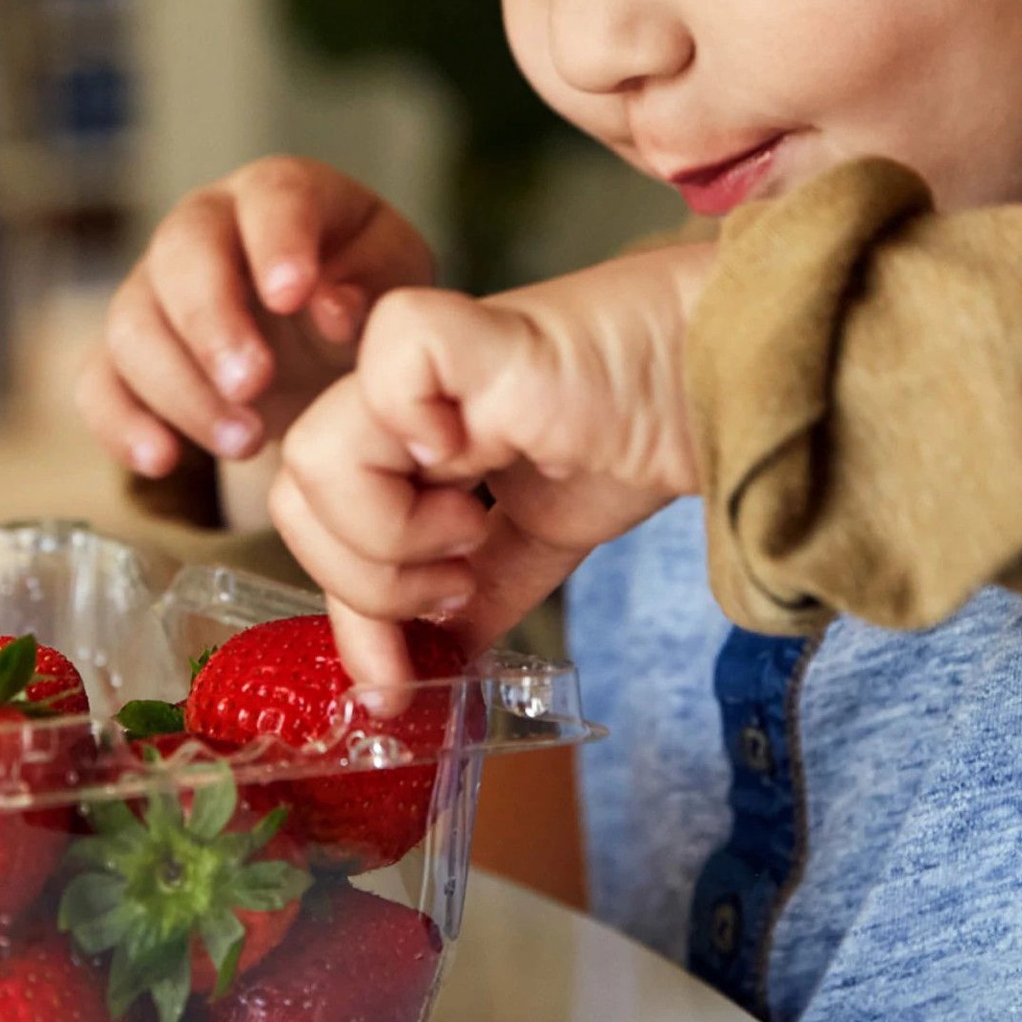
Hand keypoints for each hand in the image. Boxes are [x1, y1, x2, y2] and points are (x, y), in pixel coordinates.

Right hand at [76, 158, 435, 476]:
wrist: (325, 345)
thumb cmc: (363, 295)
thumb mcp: (394, 279)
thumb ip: (372, 283)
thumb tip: (331, 308)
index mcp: (281, 195)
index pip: (270, 196)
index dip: (276, 242)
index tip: (292, 296)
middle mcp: (205, 227)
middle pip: (180, 254)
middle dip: (212, 324)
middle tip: (253, 385)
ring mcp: (155, 287)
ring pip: (133, 323)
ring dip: (183, 389)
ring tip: (246, 442)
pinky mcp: (126, 352)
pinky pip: (98, 381)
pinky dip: (121, 422)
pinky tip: (162, 458)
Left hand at [267, 243, 715, 687]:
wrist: (727, 383)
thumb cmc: (644, 432)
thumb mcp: (543, 539)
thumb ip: (482, 592)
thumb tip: (427, 670)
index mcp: (409, 437)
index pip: (320, 525)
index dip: (347, 613)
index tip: (392, 691)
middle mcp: (403, 398)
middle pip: (294, 493)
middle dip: (362, 577)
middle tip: (453, 581)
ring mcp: (429, 364)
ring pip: (313, 447)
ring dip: (385, 524)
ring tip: (471, 526)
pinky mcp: (471, 330)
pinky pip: (386, 365)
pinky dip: (413, 424)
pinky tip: (476, 452)